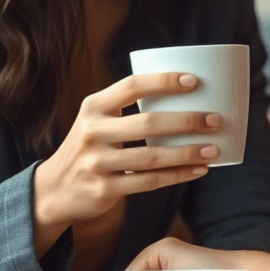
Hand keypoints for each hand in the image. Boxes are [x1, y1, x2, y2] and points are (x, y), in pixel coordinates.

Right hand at [32, 73, 221, 255]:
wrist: (53, 189)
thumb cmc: (90, 147)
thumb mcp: (97, 120)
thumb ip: (126, 109)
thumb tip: (185, 96)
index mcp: (94, 106)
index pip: (132, 86)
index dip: (164, 81)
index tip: (194, 80)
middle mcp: (92, 132)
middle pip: (148, 123)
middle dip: (188, 121)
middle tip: (215, 120)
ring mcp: (97, 162)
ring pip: (152, 157)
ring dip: (187, 153)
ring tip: (214, 149)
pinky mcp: (104, 189)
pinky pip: (149, 182)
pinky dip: (177, 176)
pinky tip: (198, 170)